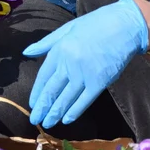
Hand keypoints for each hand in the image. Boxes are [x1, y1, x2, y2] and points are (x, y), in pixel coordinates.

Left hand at [23, 0, 148, 128]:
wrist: (124, 26)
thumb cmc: (95, 25)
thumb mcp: (66, 29)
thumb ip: (45, 43)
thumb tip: (26, 52)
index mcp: (59, 51)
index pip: (43, 77)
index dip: (37, 92)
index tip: (32, 103)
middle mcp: (69, 64)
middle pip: (52, 91)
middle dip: (42, 107)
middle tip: (35, 120)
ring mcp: (84, 74)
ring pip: (66, 99)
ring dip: (55, 113)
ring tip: (47, 123)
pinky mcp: (100, 82)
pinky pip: (84, 101)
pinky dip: (74, 111)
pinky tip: (66, 120)